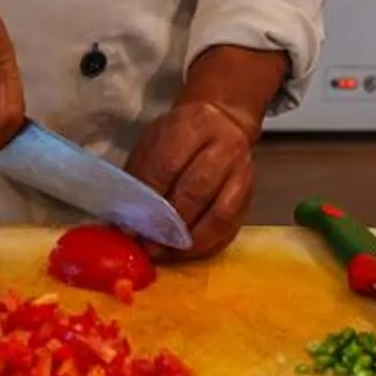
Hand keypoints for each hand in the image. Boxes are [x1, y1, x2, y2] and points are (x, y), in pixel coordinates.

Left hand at [125, 98, 256, 260]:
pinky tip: (185, 252)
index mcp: (192, 126)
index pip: (167, 167)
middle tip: (147, 245)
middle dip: (168, 225)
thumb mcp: (155, 143)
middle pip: (195, 192)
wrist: (223, 122)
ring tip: (165, 252)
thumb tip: (125, 223)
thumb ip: (141, 178)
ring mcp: (242, 173)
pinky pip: (229, 228)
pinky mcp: (250, 197)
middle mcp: (224, 148)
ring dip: (189, 241)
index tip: (131, 226)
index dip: (148, 201)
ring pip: (218, 215)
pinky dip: (206, 246)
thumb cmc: (179, 136)